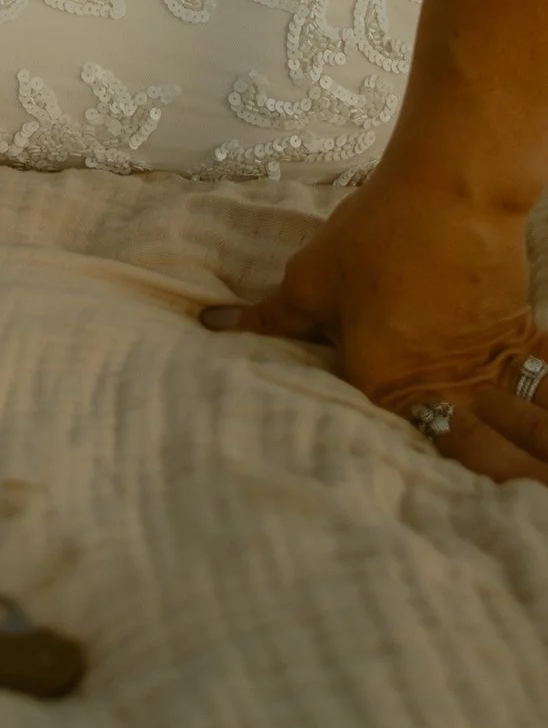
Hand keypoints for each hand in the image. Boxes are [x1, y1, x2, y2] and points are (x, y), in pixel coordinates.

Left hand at [202, 152, 547, 481]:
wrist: (450, 192)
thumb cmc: (372, 236)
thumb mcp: (310, 280)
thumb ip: (268, 319)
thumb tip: (213, 327)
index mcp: (386, 385)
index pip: (383, 441)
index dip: (384, 467)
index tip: (390, 514)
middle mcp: (443, 389)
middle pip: (476, 457)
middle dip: (491, 492)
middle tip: (505, 535)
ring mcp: (488, 367)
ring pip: (520, 431)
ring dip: (532, 462)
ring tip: (541, 492)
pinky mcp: (516, 337)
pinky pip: (541, 384)